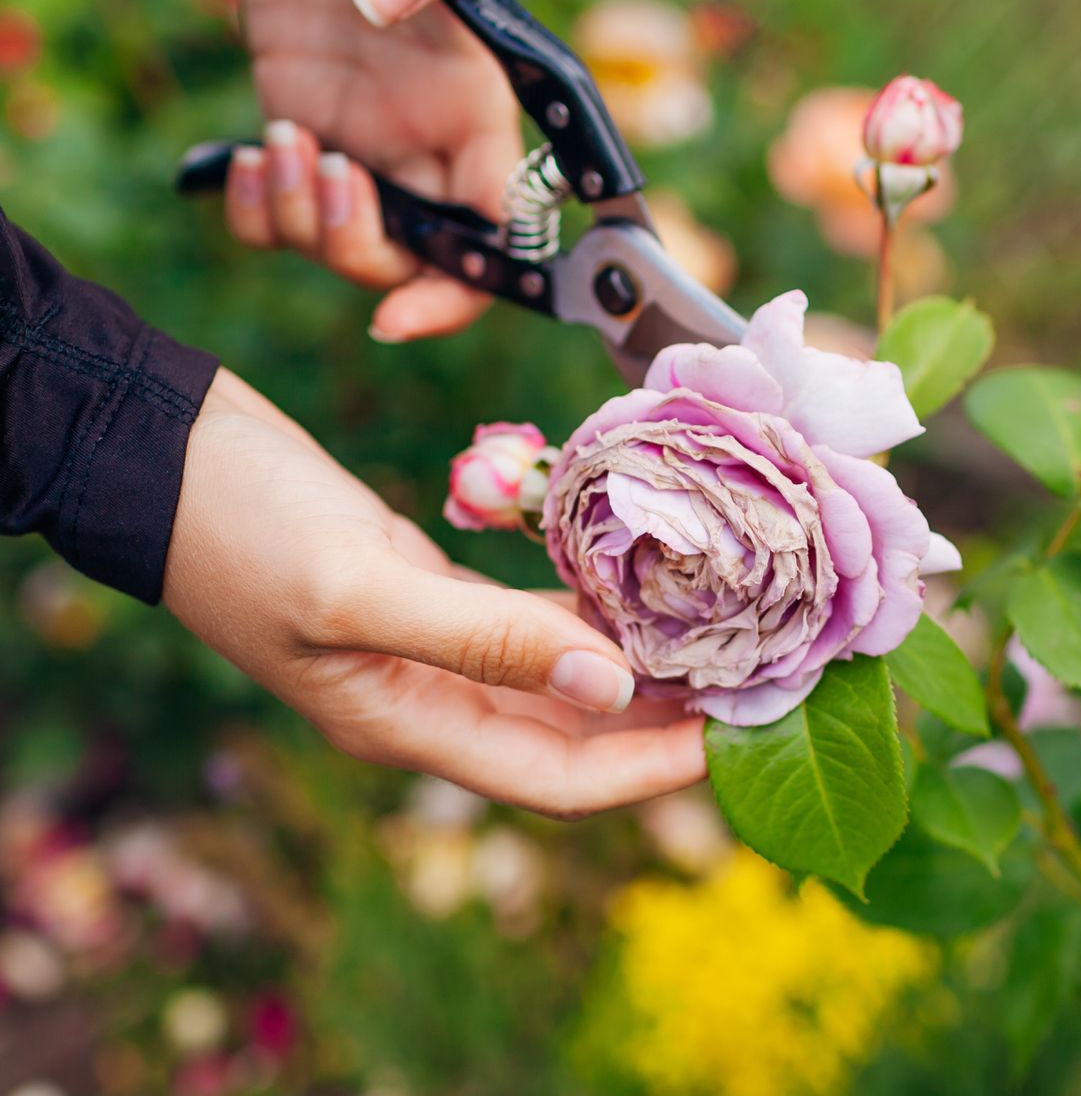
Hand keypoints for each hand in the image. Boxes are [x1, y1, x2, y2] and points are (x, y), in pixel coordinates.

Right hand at [163, 369, 705, 816]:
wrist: (169, 455)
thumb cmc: (243, 527)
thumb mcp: (356, 590)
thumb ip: (481, 641)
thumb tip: (609, 684)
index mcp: (410, 723)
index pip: (559, 779)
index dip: (653, 770)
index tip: (740, 735)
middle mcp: (431, 698)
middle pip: (573, 734)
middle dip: (664, 719)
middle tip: (756, 679)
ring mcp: (431, 645)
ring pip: (558, 671)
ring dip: (634, 657)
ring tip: (721, 628)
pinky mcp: (430, 590)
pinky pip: (528, 614)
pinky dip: (583, 602)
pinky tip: (636, 575)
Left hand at [224, 0, 518, 340]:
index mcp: (476, 112)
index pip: (496, 239)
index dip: (459, 295)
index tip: (399, 315)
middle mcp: (421, 146)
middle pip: (407, 265)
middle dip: (358, 250)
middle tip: (328, 173)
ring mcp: (357, 144)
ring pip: (336, 250)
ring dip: (296, 221)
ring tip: (278, 138)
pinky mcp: (297, 130)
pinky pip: (276, 218)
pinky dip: (253, 213)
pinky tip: (245, 156)